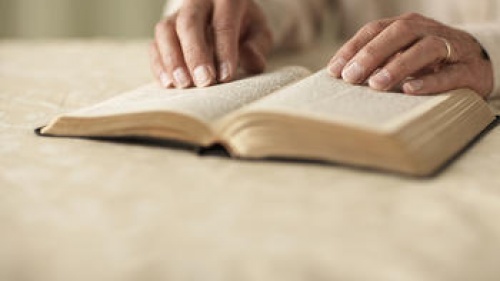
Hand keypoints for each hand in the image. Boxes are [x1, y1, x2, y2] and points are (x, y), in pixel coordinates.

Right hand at [150, 0, 272, 88]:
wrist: (226, 18)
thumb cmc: (245, 27)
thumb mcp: (259, 33)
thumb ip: (257, 47)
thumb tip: (251, 60)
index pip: (223, 23)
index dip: (224, 50)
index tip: (226, 76)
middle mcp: (198, 2)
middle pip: (189, 23)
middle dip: (195, 55)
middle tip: (204, 81)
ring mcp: (177, 15)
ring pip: (166, 31)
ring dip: (173, 60)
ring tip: (184, 84)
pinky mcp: (164, 31)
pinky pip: (155, 45)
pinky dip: (160, 65)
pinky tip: (169, 84)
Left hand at [327, 13, 493, 98]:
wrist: (477, 64)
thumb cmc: (428, 62)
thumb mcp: (400, 56)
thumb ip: (376, 62)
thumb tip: (341, 77)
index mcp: (406, 26)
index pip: (375, 30)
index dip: (353, 48)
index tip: (334, 70)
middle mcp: (427, 31)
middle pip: (398, 33)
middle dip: (371, 54)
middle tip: (351, 77)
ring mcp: (450, 48)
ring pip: (425, 48)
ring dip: (398, 66)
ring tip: (376, 84)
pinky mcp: (468, 70)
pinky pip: (450, 74)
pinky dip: (429, 81)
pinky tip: (409, 90)